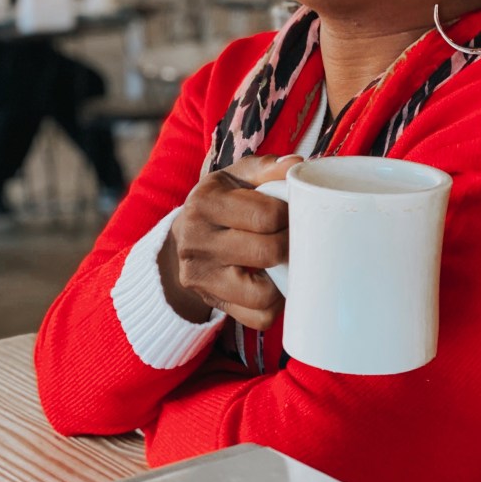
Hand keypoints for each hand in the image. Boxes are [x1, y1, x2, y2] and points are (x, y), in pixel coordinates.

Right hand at [159, 155, 302, 328]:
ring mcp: (202, 279)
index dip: (290, 215)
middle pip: (267, 252)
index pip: (265, 215)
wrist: (183, 238)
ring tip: (286, 259)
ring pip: (264, 294)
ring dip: (285, 278)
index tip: (293, 212)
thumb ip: (266, 168)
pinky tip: (274, 281)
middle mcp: (197, 243)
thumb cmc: (221, 202)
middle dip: (291, 243)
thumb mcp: (235, 177)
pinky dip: (276, 302)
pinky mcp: (214, 303)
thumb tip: (298, 164)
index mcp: (204, 204)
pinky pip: (259, 317)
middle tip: (296, 236)